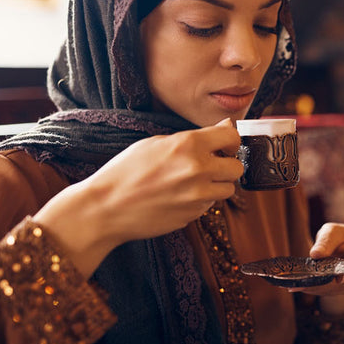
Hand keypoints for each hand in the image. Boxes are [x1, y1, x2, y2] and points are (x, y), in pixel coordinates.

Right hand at [34, 119, 243, 275]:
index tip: (225, 145)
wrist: (106, 208)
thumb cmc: (125, 172)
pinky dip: (201, 201)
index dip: (231, 141)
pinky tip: (179, 197)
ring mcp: (198, 195)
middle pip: (237, 167)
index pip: (232, 137)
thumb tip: (225, 128)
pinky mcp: (194, 215)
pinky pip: (210, 205)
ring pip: (228, 189)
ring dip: (217, 185)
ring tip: (194, 182)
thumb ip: (193, 137)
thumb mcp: (156, 143)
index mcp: (188, 145)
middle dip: (227, 166)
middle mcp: (198, 169)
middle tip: (212, 165)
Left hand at [289, 223, 343, 315]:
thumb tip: (316, 254)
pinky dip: (314, 289)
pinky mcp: (342, 291)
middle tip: (306, 284)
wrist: (341, 247)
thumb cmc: (340, 237)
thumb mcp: (332, 232)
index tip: (340, 279)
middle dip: (326, 283)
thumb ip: (325, 241)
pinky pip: (329, 292)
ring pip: (335, 290)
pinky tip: (299, 286)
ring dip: (317, 288)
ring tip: (298, 285)